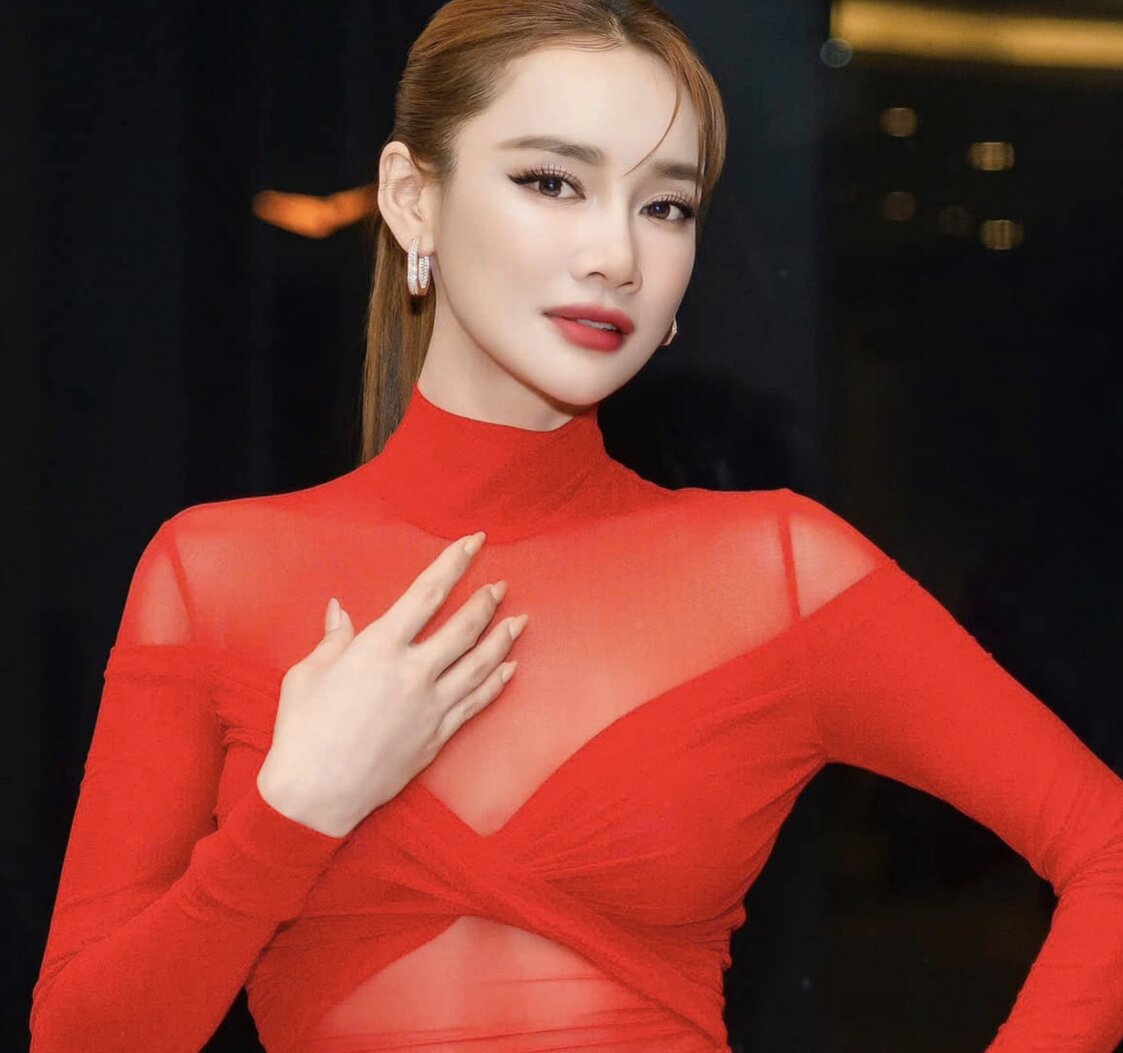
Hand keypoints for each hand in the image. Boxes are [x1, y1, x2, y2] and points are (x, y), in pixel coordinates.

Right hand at [257, 532, 527, 836]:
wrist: (314, 794)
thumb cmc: (302, 730)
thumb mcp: (308, 674)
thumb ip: (333, 639)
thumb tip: (339, 610)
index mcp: (379, 647)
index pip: (428, 592)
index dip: (455, 562)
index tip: (475, 541)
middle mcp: (413, 672)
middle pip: (464, 627)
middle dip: (487, 601)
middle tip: (502, 585)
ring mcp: (430, 706)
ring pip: (479, 664)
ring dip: (503, 639)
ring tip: (520, 620)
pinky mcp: (437, 736)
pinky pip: (476, 703)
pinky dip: (496, 683)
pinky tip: (509, 670)